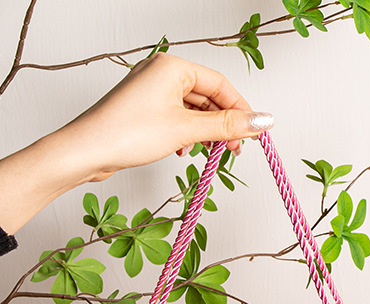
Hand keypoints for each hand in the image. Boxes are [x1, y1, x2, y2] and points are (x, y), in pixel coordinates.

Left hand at [0, 54, 272, 234]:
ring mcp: (151, 91)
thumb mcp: (187, 129)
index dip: (242, 109)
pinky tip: (186, 151)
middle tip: (236, 149)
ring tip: (213, 152)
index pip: (220, 85)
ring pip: (193, 110)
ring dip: (207, 132)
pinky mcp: (143, 109)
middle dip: (224, 124)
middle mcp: (161, 73)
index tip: (256, 133)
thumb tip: (262, 121)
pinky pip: (177, 118)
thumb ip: (228, 125)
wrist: (87, 151)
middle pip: (208, 97)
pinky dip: (188, 134)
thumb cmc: (129, 133)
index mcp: (173, 66)